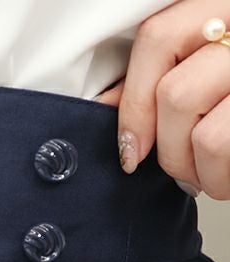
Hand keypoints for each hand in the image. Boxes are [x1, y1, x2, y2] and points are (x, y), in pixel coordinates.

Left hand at [97, 0, 229, 200]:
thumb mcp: (215, 70)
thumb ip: (170, 74)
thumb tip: (107, 105)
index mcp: (227, 5)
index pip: (158, 37)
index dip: (132, 100)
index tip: (130, 146)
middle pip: (174, 93)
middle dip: (166, 149)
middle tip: (181, 169)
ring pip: (201, 129)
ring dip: (195, 170)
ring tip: (210, 177)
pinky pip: (220, 145)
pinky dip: (220, 180)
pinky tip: (228, 180)